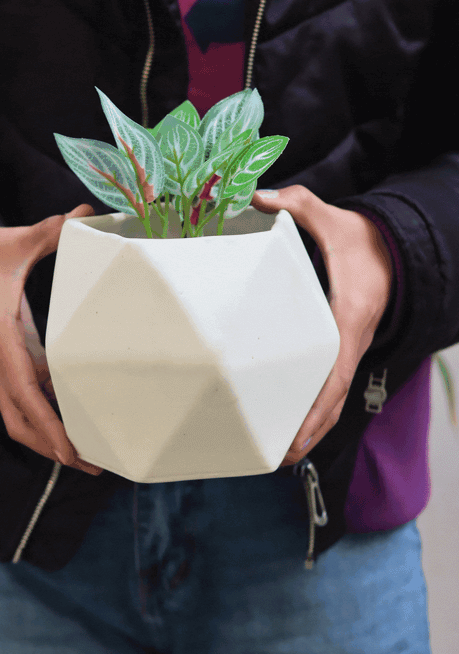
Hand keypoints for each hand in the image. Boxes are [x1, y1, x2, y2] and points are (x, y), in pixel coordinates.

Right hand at [0, 204, 102, 474]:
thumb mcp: (16, 242)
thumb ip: (51, 232)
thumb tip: (85, 214)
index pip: (23, 391)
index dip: (47, 424)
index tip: (70, 450)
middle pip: (20, 419)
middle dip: (52, 446)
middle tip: (92, 464)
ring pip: (17, 417)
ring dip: (47, 440)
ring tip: (86, 457)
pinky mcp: (3, 363)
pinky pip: (21, 401)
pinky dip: (43, 420)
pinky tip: (71, 427)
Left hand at [252, 186, 392, 465]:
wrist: (393, 250)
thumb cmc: (362, 240)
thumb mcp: (333, 218)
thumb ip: (299, 205)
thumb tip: (260, 196)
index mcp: (349, 316)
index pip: (334, 369)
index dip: (318, 404)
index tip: (299, 431)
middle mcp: (351, 340)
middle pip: (334, 398)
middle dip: (310, 430)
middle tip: (280, 457)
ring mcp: (349, 349)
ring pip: (335, 399)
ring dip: (313, 429)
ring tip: (284, 455)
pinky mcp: (343, 349)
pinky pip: (332, 387)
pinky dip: (317, 412)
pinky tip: (296, 427)